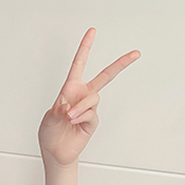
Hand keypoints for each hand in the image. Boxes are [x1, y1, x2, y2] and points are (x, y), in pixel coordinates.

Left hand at [38, 28, 139, 167]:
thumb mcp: (48, 117)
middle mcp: (82, 96)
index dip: (85, 48)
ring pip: (92, 98)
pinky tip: (73, 121)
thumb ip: (58, 108)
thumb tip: (71, 104)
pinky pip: (91, 113)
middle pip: (105, 77)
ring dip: (80, 106)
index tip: (92, 31)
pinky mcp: (92, 121)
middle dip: (120, 64)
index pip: (79, 64)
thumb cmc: (50, 133)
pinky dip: (81, 116)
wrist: (55, 153)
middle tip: (135, 54)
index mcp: (70, 89)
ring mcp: (89, 109)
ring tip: (69, 117)